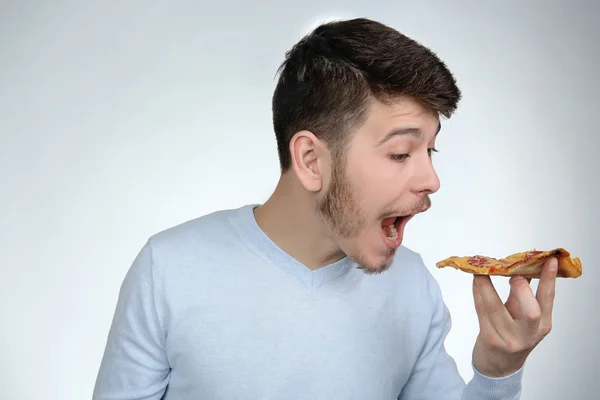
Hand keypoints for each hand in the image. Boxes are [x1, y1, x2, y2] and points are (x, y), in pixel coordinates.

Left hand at [471, 257, 557, 377]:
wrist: (498, 365)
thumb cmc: (512, 335)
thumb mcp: (523, 317)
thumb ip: (524, 295)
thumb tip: (524, 266)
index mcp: (542, 325)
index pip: (548, 300)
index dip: (548, 279)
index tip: (549, 260)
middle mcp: (528, 334)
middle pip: (531, 312)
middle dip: (520, 288)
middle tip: (511, 273)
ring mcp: (509, 339)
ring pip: (495, 308)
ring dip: (486, 284)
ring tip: (481, 269)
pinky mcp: (490, 340)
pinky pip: (481, 311)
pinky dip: (478, 293)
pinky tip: (476, 281)